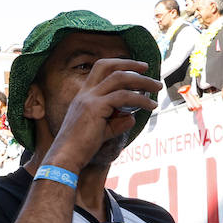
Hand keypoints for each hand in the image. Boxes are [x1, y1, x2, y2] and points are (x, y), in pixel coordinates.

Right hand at [42, 58, 160, 170]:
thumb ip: (116, 123)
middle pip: (107, 66)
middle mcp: (84, 93)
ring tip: (156, 87)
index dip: (118, 65)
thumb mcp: (101, 132)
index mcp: (82, 96)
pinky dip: (140, 99)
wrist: (65, 158)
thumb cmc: (80, 148)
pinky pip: (124, 97)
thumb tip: (131, 118)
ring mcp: (89, 99)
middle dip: (129, 64)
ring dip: (142, 81)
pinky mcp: (95, 108)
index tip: (135, 69)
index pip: (99, 70)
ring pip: (119, 78)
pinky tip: (150, 105)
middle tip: (147, 68)